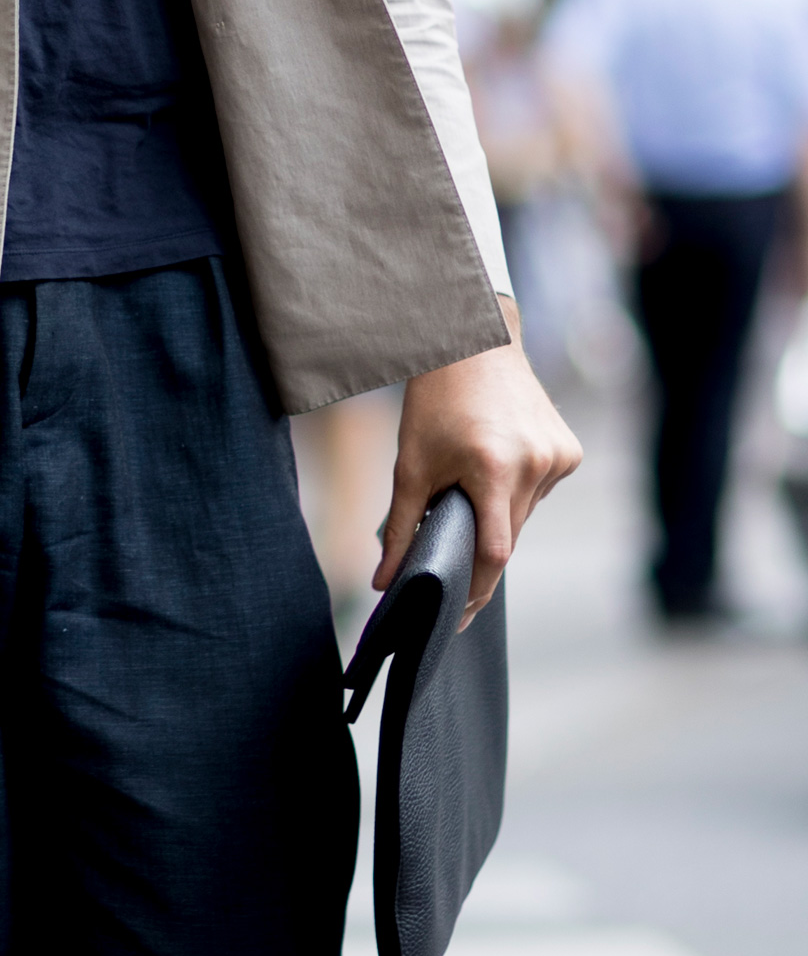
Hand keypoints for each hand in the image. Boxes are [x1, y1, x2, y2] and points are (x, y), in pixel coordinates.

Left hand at [380, 299, 580, 625]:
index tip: (458, 615)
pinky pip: (540, 492)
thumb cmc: (435, 400)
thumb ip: (401, 528)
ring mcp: (558, 457)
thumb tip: (384, 583)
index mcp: (493, 468)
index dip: (475, 590)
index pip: (494, 553)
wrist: (475, 340)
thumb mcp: (410, 463)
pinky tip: (498, 463)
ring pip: (525, 515)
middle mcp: (535, 464)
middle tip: (452, 558)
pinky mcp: (570, 450)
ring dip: (498, 516)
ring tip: (471, 485)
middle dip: (480, 553)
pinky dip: (517, 492)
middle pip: (508, 536)